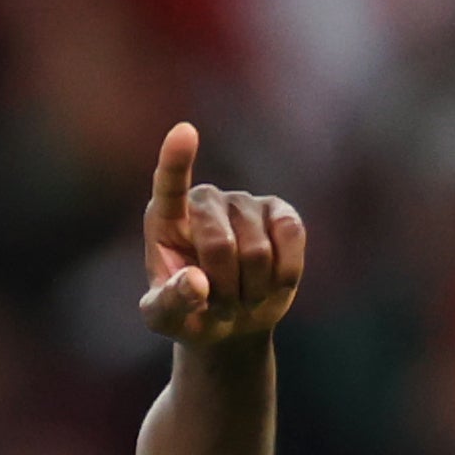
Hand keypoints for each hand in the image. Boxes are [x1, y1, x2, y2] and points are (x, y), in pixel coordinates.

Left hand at [138, 124, 303, 347]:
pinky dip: (282, 275)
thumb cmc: (187, 312)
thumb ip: (169, 303)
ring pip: (257, 253)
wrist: (231, 321)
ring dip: (249, 290)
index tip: (183, 132)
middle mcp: (206, 200)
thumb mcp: (164, 318)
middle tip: (219, 306)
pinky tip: (270, 282)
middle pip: (220, 245)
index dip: (177, 161)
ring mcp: (246, 202)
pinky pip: (291, 240)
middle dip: (222, 288)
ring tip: (239, 297)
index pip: (169, 186)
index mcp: (165, 219)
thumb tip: (196, 282)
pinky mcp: (283, 213)